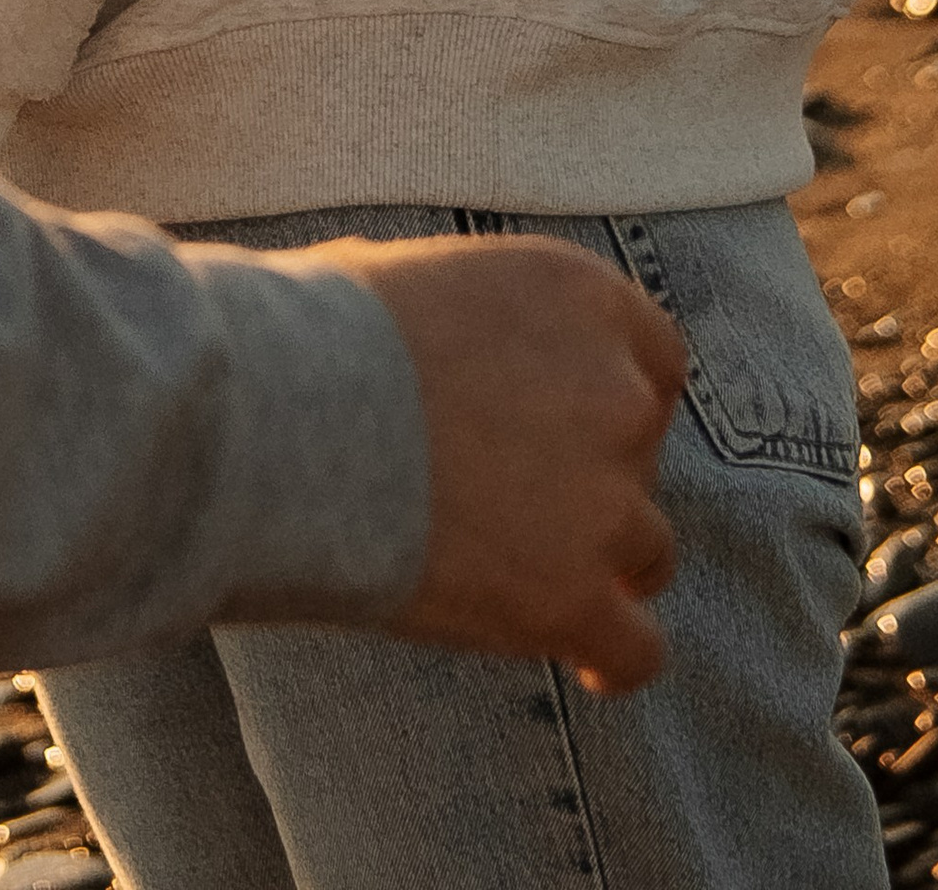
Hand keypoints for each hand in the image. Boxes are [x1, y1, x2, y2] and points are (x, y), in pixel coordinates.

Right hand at [329, 232, 685, 693]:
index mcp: (577, 296)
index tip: (579, 426)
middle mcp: (615, 393)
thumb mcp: (402, 275)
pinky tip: (584, 661)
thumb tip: (425, 332)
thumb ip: (459, 312)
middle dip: (594, 475)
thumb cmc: (312, 332)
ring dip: (602, 561)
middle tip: (514, 495)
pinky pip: (636, 650)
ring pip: (648, 551)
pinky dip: (613, 657)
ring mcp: (605, 502)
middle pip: (642, 453)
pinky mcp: (573, 598)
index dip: (620, 396)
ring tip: (530, 573)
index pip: (655, 355)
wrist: (282, 417)